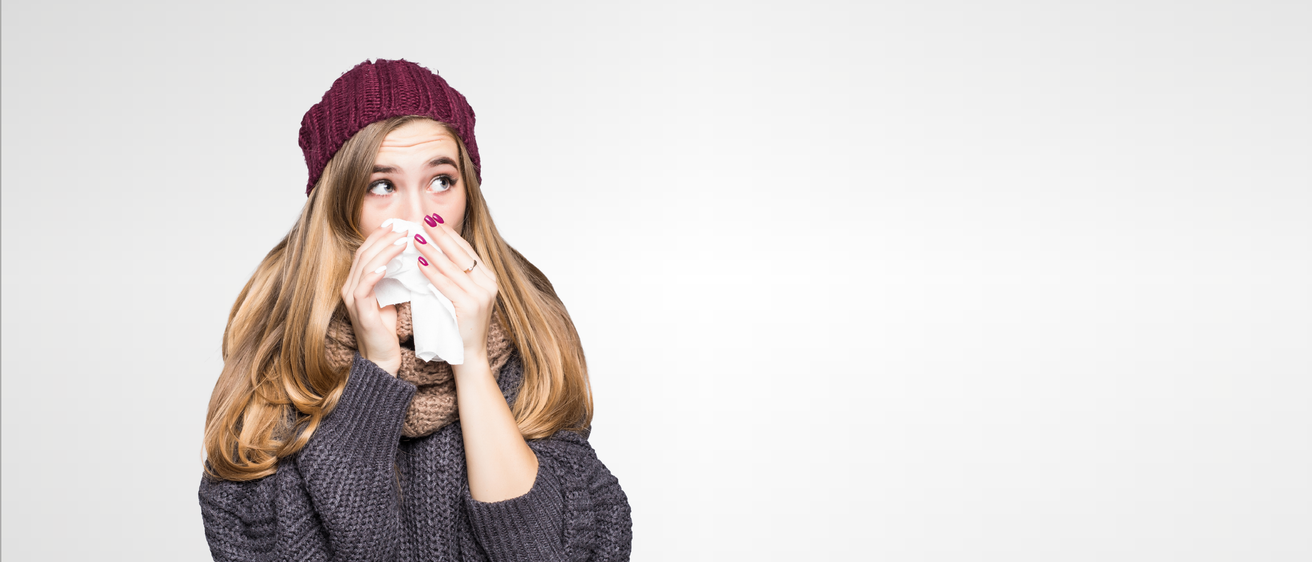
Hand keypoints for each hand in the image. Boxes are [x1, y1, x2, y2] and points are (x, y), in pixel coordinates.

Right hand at [340, 224, 408, 375]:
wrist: (382, 359)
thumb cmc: (387, 330)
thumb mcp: (391, 298)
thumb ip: (393, 280)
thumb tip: (409, 259)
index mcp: (358, 283)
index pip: (367, 252)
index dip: (380, 236)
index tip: (397, 223)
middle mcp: (350, 287)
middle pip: (365, 254)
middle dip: (383, 237)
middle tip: (402, 226)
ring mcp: (353, 299)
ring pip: (365, 266)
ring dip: (384, 251)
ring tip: (401, 240)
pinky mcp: (360, 311)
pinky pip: (363, 288)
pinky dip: (374, 274)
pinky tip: (386, 266)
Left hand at [412, 213, 498, 364]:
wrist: (469, 356)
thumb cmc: (462, 327)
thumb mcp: (463, 296)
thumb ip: (456, 277)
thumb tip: (436, 253)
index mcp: (488, 279)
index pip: (466, 250)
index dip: (449, 234)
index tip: (434, 221)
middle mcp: (488, 284)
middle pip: (461, 253)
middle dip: (441, 235)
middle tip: (425, 219)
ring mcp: (481, 295)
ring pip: (452, 267)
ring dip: (433, 251)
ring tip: (417, 238)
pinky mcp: (470, 306)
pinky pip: (447, 285)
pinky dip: (433, 273)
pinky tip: (420, 263)